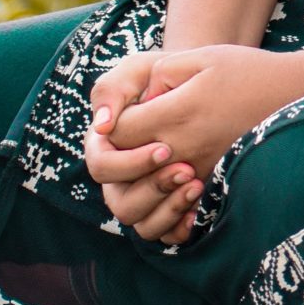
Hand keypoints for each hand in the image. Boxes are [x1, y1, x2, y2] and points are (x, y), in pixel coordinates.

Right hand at [86, 49, 204, 242]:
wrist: (201, 87)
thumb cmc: (164, 76)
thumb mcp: (138, 69)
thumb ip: (113, 89)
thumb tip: (102, 125)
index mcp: (105, 145)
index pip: (102, 167)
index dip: (130, 163)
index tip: (165, 149)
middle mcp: (119, 177)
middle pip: (120, 202)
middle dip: (153, 189)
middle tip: (187, 170)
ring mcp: (141, 195)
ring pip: (141, 224)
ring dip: (167, 209)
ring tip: (198, 185)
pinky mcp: (165, 208)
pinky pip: (165, 235)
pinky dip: (179, 228)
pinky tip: (199, 209)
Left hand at [104, 44, 303, 195]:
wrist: (296, 96)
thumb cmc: (248, 72)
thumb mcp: (201, 57)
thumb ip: (161, 74)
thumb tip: (142, 100)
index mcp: (176, 115)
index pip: (118, 132)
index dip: (113, 123)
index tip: (128, 109)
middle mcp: (184, 150)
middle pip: (125, 167)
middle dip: (119, 151)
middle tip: (132, 133)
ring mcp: (200, 172)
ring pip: (146, 194)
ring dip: (138, 178)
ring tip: (148, 156)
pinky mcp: (215, 185)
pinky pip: (176, 208)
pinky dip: (165, 199)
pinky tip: (171, 178)